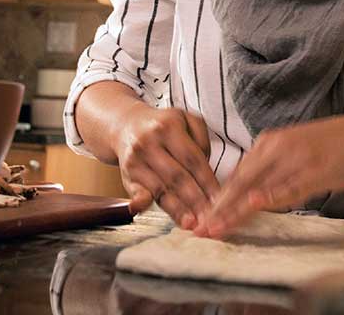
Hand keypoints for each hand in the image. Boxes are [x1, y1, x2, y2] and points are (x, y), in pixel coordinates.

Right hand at [113, 104, 220, 229]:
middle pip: (177, 176)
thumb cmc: (162, 126)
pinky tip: (147, 209)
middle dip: (195, 200)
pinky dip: (141, 203)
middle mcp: (149, 142)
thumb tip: (204, 167)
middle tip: (209, 218)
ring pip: (160, 188)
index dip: (207, 181)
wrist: (125, 125)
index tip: (219, 199)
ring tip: (191, 223)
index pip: (192, 159)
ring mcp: (135, 160)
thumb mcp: (185, 119)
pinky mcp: (126, 175)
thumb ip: (201, 139)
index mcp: (168, 127)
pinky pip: (136, 192)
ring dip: (177, 209)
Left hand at [194, 112, 343, 238]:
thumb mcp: (292, 152)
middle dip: (219, 209)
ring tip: (217, 228)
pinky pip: (289, 186)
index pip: (236, 176)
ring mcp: (295, 158)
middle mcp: (276, 147)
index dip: (217, 200)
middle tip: (199, 231)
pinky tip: (256, 205)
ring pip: (259, 187)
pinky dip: (271, 197)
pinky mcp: (315, 169)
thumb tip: (249, 194)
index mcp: (268, 143)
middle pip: (241, 182)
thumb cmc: (328, 146)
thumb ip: (270, 170)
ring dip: (236, 210)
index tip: (200, 220)